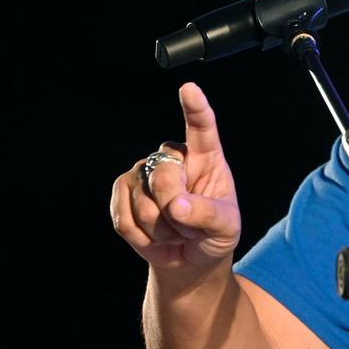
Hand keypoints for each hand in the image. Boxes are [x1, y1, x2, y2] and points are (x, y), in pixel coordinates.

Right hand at [111, 83, 240, 274]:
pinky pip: (124, 218)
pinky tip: (154, 235)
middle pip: (165, 175)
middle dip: (176, 211)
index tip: (189, 89)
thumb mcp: (225, 227)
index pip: (202, 127)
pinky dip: (142, 237)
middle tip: (190, 226)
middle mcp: (174, 158)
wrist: (190, 258)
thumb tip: (176, 205)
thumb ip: (206, 215)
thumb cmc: (214, 234)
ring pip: (144, 203)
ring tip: (175, 230)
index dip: (195, 108)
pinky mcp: (122, 191)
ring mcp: (145, 172)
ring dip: (162, 230)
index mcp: (206, 156)